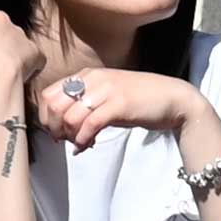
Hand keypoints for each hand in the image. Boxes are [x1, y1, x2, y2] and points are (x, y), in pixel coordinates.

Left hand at [34, 66, 209, 151]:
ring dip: (70, 136)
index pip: (49, 94)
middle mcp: (93, 79)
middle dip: (54, 128)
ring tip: (80, 143)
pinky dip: (83, 139)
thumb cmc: (140, 100)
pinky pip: (90, 124)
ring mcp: (107, 91)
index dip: (47, 117)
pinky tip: (87, 146)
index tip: (57, 131)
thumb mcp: (106, 97)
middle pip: (54, 105)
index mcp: (87, 75)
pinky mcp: (119, 105)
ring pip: (70, 116)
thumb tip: (62, 128)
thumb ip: (84, 106)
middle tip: (65, 140)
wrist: (174, 99)